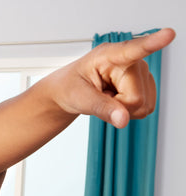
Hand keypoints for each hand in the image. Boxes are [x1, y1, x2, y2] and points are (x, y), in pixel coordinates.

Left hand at [50, 28, 175, 127]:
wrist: (70, 92)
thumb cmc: (71, 88)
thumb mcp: (79, 99)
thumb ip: (101, 108)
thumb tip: (123, 120)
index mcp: (108, 55)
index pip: (133, 50)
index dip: (152, 43)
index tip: (168, 34)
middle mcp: (131, 61)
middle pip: (137, 98)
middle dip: (118, 107)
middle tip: (101, 99)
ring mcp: (141, 73)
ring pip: (144, 106)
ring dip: (123, 110)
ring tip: (108, 98)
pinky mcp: (145, 85)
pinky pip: (146, 108)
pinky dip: (128, 112)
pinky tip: (116, 101)